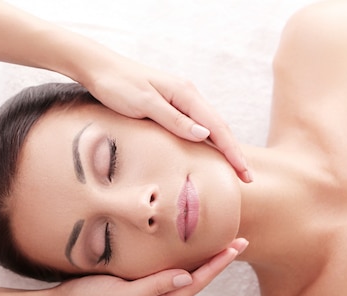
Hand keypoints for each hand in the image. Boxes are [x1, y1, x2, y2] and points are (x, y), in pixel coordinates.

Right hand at [49, 238, 247, 295]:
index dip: (217, 265)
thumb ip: (154, 285)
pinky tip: (188, 250)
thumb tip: (187, 278)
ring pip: (183, 275)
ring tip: (222, 245)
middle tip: (239, 242)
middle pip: (195, 280)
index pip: (194, 283)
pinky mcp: (137, 284)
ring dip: (204, 260)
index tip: (235, 248)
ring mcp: (147, 294)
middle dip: (218, 262)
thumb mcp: (122, 294)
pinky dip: (183, 259)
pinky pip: (167, 271)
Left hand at [80, 51, 251, 182]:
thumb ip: (174, 120)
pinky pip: (198, 124)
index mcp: (185, 94)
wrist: (100, 68)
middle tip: (247, 178)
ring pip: (211, 125)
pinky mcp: (172, 103)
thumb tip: (204, 135)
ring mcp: (181, 98)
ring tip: (236, 168)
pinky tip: (212, 151)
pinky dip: (210, 140)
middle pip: (219, 127)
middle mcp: (188, 94)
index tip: (244, 172)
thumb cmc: (118, 86)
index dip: (232, 152)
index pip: (217, 127)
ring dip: (225, 147)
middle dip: (234, 152)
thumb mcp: (144, 104)